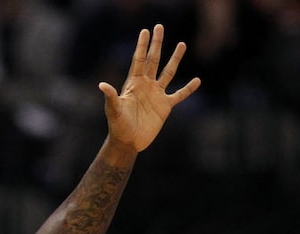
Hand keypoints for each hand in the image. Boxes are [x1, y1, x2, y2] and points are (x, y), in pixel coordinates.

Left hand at [99, 24, 200, 152]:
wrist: (128, 142)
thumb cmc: (118, 126)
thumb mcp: (114, 111)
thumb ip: (111, 97)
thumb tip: (102, 85)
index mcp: (134, 83)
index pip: (139, 60)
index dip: (142, 46)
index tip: (145, 31)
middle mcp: (146, 85)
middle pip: (154, 60)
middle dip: (157, 44)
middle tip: (159, 27)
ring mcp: (157, 94)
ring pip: (168, 72)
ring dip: (175, 58)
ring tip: (182, 44)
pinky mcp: (165, 106)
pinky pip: (179, 95)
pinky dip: (188, 89)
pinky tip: (197, 81)